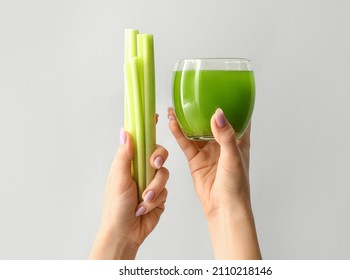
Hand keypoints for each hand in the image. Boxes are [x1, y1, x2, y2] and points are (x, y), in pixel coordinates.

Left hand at [89, 129, 168, 258]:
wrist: (125, 232)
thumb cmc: (115, 207)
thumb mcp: (119, 179)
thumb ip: (124, 156)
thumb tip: (125, 132)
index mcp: (129, 163)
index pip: (140, 140)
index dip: (148, 128)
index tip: (155, 115)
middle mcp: (141, 169)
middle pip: (158, 153)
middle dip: (157, 159)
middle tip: (153, 165)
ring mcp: (151, 182)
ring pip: (164, 173)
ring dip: (154, 188)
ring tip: (143, 200)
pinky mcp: (160, 195)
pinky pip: (166, 190)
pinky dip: (156, 199)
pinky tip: (145, 207)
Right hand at [168, 107, 260, 258]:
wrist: (223, 207)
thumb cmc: (236, 185)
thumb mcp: (233, 157)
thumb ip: (225, 135)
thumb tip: (218, 114)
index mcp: (238, 140)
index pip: (239, 116)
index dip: (233, 101)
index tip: (224, 86)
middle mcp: (223, 143)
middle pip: (212, 120)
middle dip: (202, 107)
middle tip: (192, 94)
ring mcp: (208, 150)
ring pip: (195, 130)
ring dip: (186, 119)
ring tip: (176, 106)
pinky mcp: (195, 159)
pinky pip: (186, 143)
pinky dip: (179, 133)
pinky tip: (172, 123)